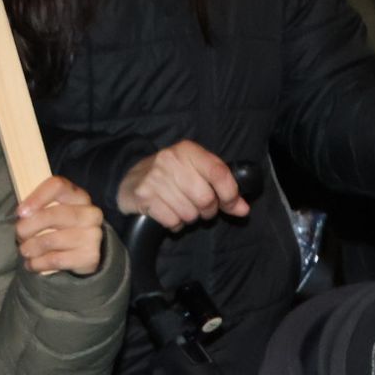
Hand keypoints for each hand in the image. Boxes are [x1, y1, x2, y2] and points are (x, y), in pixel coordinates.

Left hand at [15, 176, 105, 275]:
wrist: (86, 251)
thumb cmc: (61, 226)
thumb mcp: (52, 210)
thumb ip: (38, 207)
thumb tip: (23, 215)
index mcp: (78, 196)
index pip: (58, 186)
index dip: (37, 197)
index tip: (20, 212)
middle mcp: (90, 213)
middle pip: (53, 215)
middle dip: (28, 227)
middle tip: (19, 235)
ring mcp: (93, 235)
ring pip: (51, 240)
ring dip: (30, 247)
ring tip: (25, 250)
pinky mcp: (90, 256)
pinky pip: (55, 260)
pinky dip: (38, 263)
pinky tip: (33, 263)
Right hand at [116, 140, 248, 230]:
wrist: (131, 179)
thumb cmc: (172, 176)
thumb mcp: (197, 172)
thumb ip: (223, 187)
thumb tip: (243, 209)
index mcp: (188, 151)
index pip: (219, 173)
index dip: (230, 195)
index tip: (233, 205)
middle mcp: (171, 160)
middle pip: (206, 199)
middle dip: (208, 210)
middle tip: (200, 207)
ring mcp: (155, 178)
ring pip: (190, 213)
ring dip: (190, 217)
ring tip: (180, 207)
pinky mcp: (144, 196)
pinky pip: (173, 221)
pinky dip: (175, 223)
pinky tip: (168, 212)